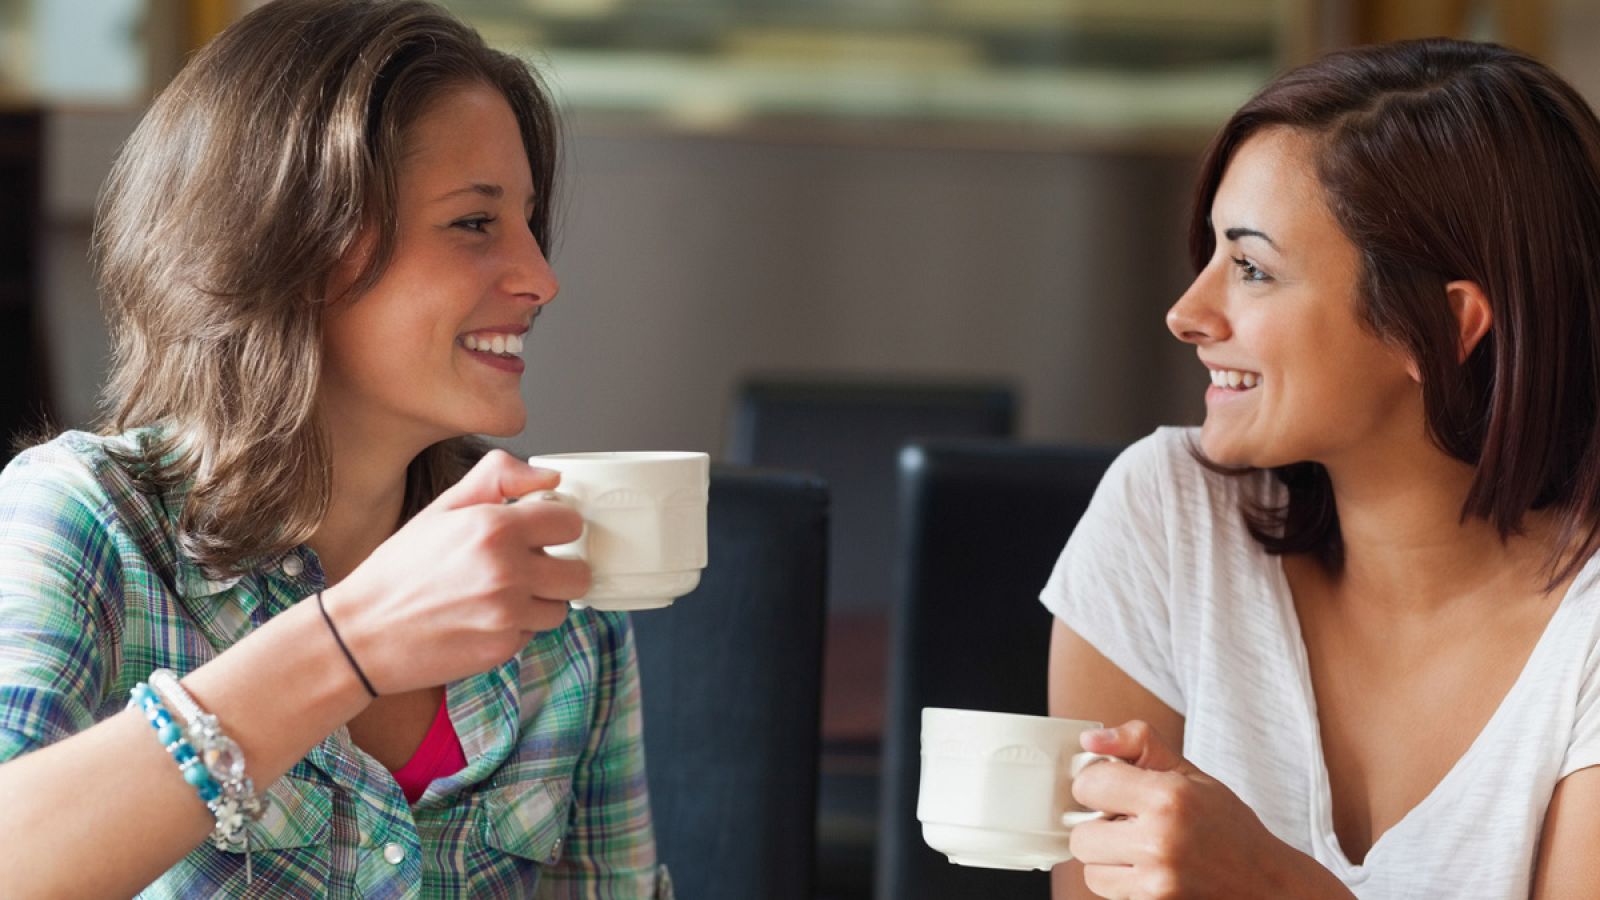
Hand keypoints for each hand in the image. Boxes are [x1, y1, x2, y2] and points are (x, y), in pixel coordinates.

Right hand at [321, 450, 591, 694]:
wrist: (363, 633)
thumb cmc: (402, 567)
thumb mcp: (443, 507)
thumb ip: (499, 478)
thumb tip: (551, 477)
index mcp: (494, 528)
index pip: (571, 523)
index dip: (556, 527)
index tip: (538, 531)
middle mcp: (507, 572)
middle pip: (579, 573)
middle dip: (559, 568)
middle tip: (527, 566)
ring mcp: (507, 615)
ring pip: (561, 608)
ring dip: (541, 601)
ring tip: (501, 593)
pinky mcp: (503, 649)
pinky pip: (534, 633)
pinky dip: (518, 627)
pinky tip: (484, 618)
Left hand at [1067, 720, 1345, 899]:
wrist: (1267, 885)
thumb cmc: (1228, 826)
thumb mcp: (1191, 773)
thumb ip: (1139, 744)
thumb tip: (1089, 741)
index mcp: (1169, 798)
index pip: (1088, 784)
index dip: (1097, 784)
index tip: (1114, 788)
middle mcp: (1161, 841)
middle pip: (1081, 835)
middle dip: (1099, 827)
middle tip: (1127, 823)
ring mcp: (1158, 883)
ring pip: (1090, 870)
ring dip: (1107, 860)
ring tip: (1140, 849)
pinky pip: (1110, 893)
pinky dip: (1122, 882)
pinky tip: (1150, 871)